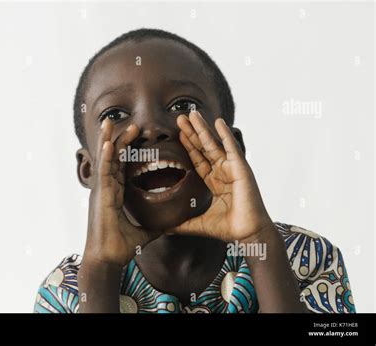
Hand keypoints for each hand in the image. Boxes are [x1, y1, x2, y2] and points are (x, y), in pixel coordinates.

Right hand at [83, 119, 161, 266]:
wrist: (107, 260)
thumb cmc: (120, 247)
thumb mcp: (144, 232)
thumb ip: (155, 225)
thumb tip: (170, 225)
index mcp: (115, 194)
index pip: (121, 166)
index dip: (127, 151)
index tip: (136, 136)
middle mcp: (106, 189)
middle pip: (113, 159)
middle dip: (119, 140)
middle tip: (129, 125)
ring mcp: (101, 191)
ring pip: (105, 161)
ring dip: (109, 141)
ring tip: (111, 122)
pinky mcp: (99, 196)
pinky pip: (103, 173)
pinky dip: (105, 157)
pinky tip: (107, 143)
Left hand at [170, 111, 273, 242]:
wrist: (247, 234)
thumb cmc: (228, 229)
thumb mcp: (198, 223)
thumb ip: (182, 223)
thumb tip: (164, 228)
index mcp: (213, 182)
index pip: (198, 160)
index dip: (188, 146)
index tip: (178, 134)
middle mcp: (222, 172)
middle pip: (204, 147)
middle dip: (192, 132)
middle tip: (180, 117)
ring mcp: (232, 168)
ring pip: (215, 144)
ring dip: (204, 128)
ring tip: (193, 113)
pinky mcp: (241, 168)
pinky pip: (231, 148)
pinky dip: (225, 134)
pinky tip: (218, 121)